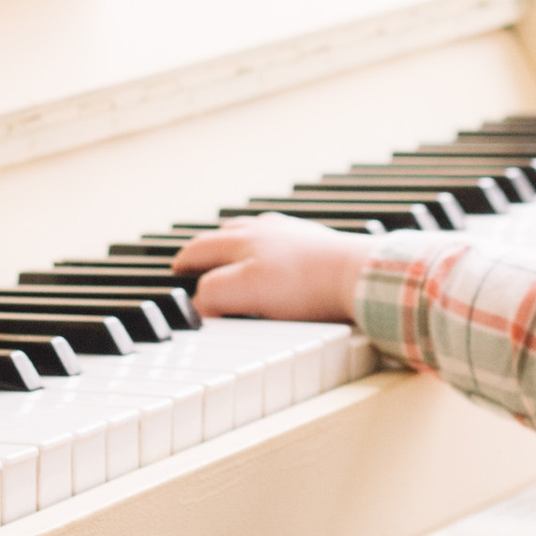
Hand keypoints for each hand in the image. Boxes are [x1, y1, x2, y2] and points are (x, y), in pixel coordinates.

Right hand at [174, 213, 369, 322]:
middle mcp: (267, 231)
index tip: (176, 270)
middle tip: (197, 261)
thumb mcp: (246, 291)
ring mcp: (295, 235)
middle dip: (208, 248)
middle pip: (227, 235)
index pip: (201, 248)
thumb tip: (198, 303)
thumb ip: (213, 293)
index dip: (185, 263)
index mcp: (244, 239)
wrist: (358, 276)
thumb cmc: (305, 283)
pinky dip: (271, 249)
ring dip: (239, 242)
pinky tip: (279, 260)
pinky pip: (285, 243)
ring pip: (256, 234)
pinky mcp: (318, 246)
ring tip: (233, 253)